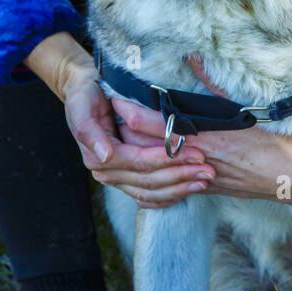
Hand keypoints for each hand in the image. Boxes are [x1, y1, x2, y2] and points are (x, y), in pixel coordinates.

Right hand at [63, 61, 215, 207]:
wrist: (83, 93)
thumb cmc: (85, 95)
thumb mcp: (82, 105)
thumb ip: (90, 131)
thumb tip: (105, 156)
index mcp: (99, 157)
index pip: (140, 162)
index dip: (169, 159)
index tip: (196, 154)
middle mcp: (107, 172)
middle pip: (149, 181)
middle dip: (181, 175)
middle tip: (209, 170)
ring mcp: (116, 179)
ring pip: (152, 193)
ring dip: (180, 188)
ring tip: (205, 180)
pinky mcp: (125, 180)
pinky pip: (149, 197)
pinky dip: (169, 196)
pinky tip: (189, 190)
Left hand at [89, 53, 291, 208]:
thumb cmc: (273, 140)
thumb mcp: (243, 108)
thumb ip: (212, 85)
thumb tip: (193, 58)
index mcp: (200, 136)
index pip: (151, 123)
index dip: (127, 111)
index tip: (113, 96)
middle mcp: (192, 159)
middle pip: (142, 149)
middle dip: (120, 134)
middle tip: (105, 117)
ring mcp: (195, 176)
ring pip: (149, 170)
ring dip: (130, 156)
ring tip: (113, 140)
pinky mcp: (201, 188)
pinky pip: (164, 186)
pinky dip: (148, 178)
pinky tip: (138, 171)